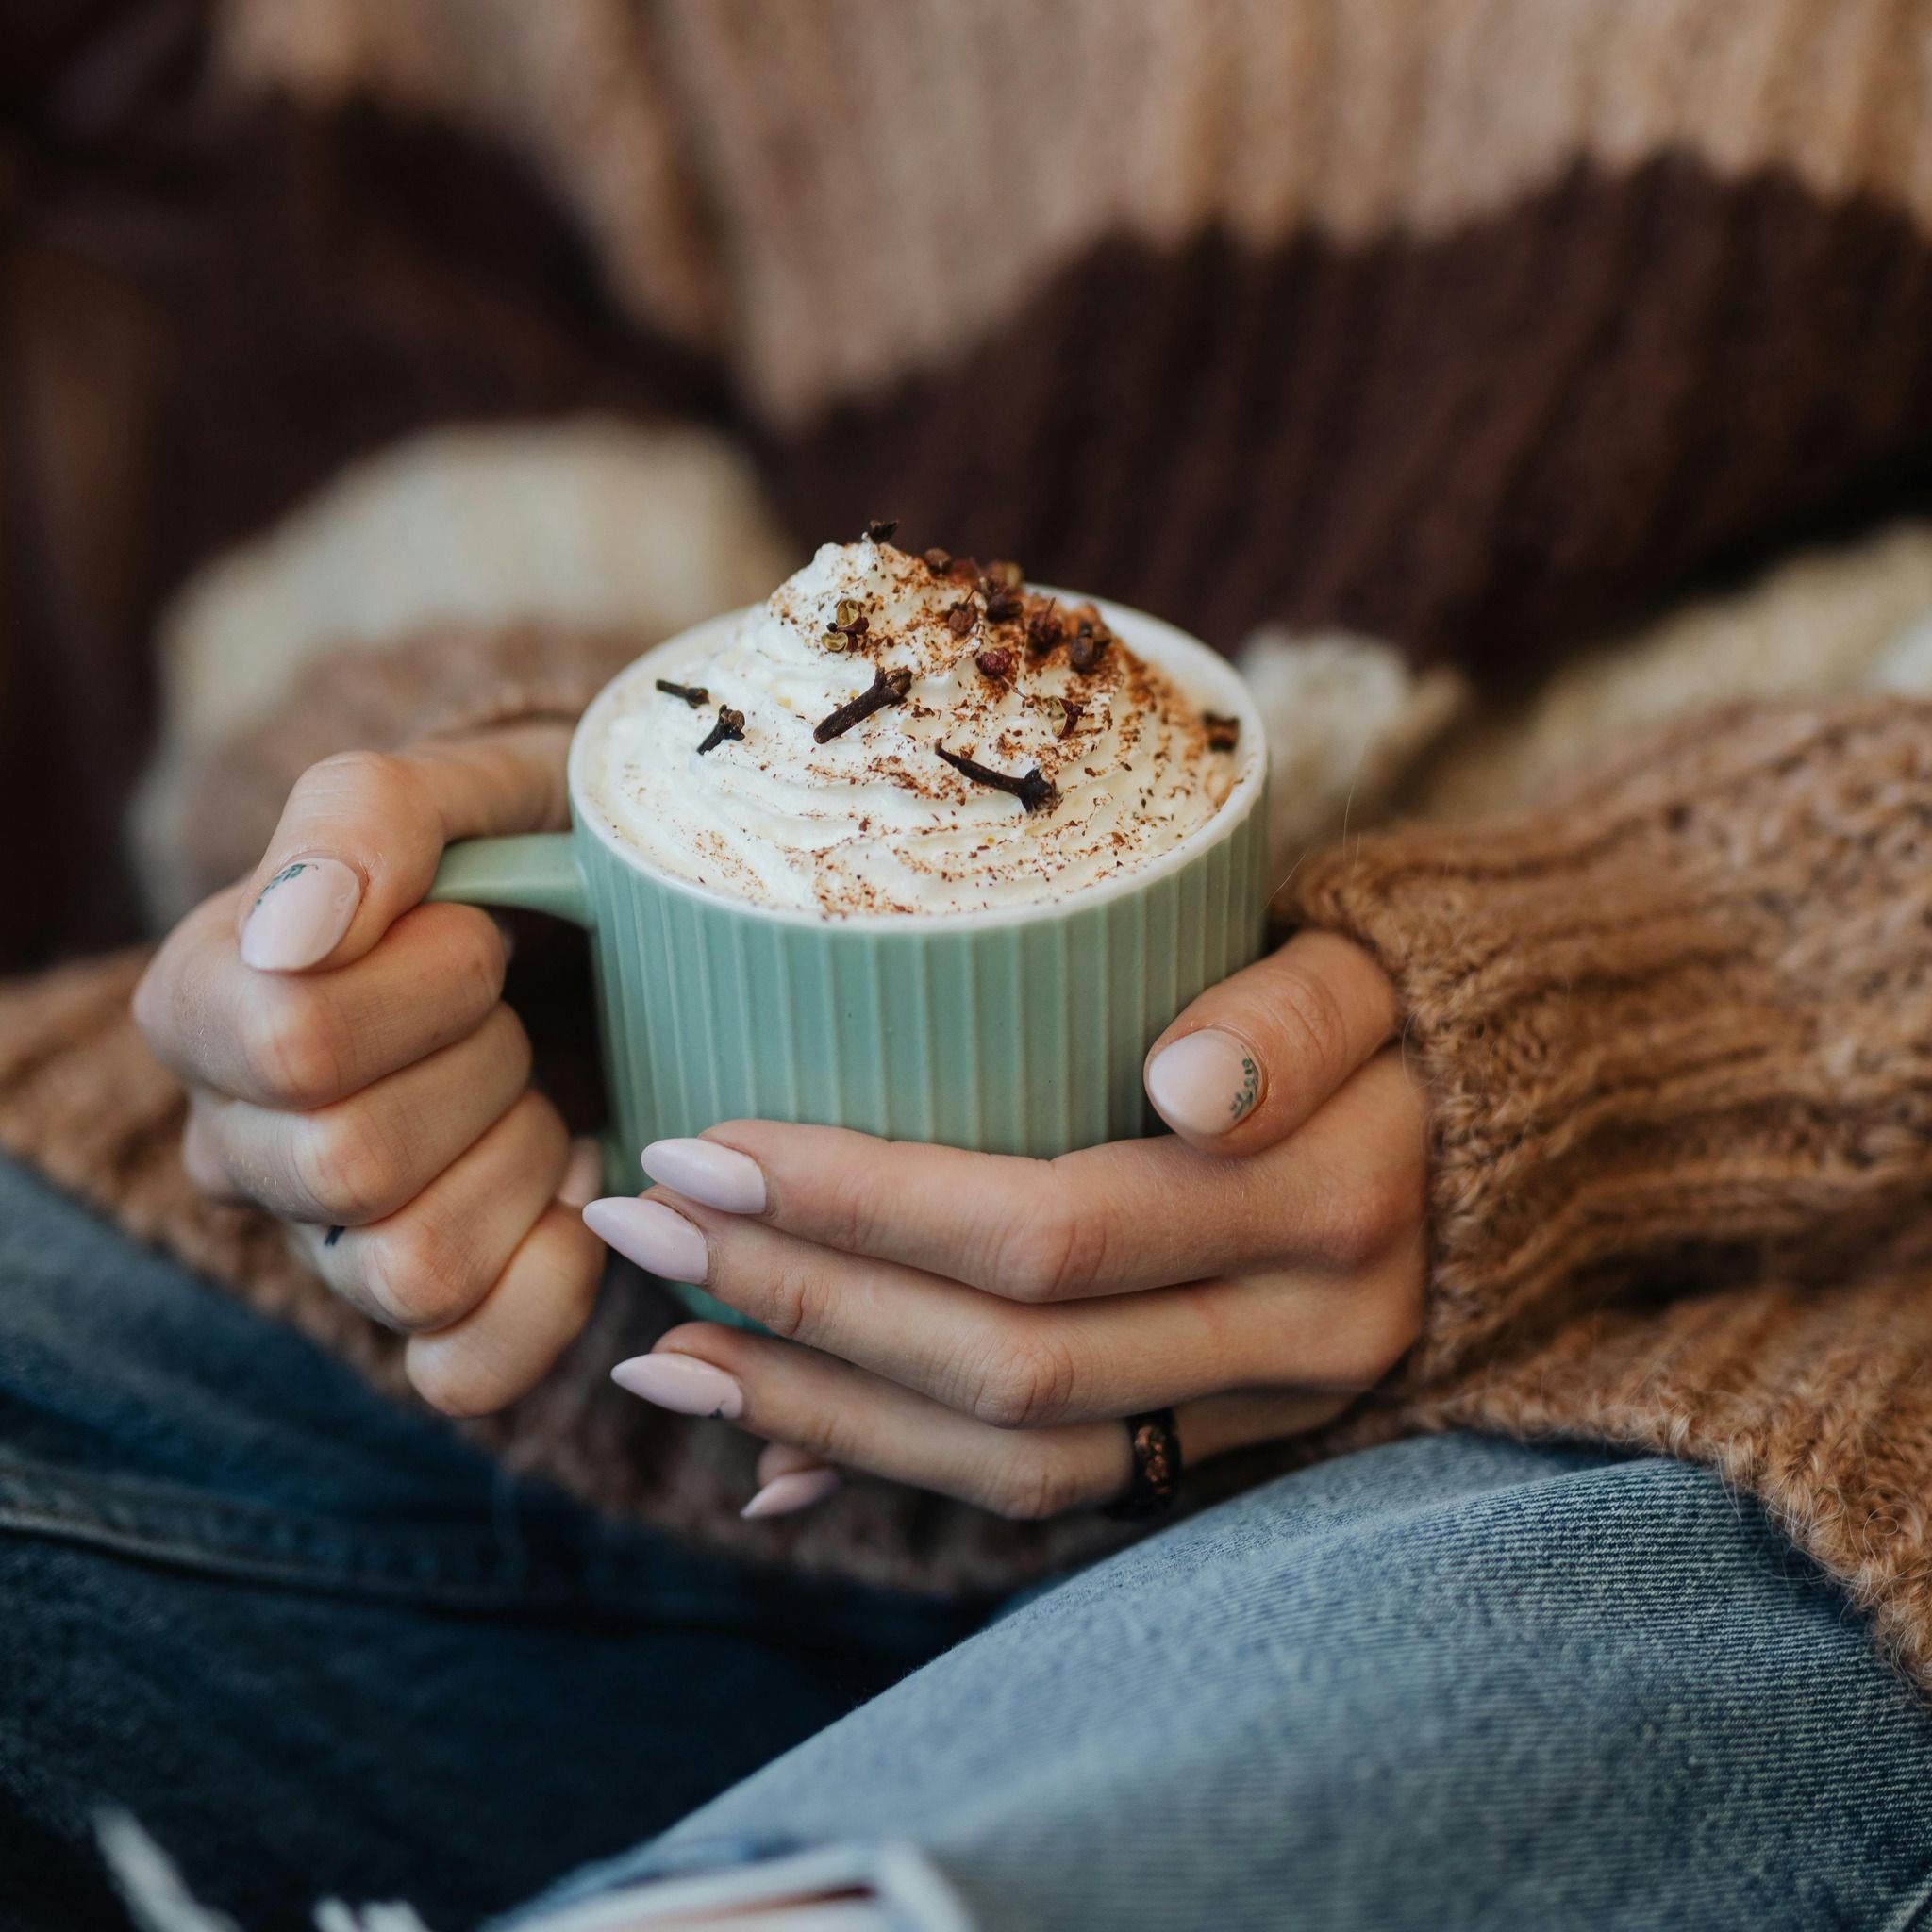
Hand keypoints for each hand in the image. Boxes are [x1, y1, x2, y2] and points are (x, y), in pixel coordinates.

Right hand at [132, 727, 606, 1415]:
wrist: (625, 925)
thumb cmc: (534, 849)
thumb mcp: (465, 788)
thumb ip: (364, 821)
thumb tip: (295, 934)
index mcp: (206, 1002)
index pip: (290, 1041)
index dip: (425, 984)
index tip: (477, 930)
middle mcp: (241, 1141)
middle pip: (347, 1165)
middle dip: (485, 1068)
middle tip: (516, 1014)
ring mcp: (328, 1246)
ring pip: (408, 1273)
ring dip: (521, 1166)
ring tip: (543, 1094)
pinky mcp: (429, 1319)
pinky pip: (464, 1371)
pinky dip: (551, 1289)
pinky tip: (578, 1195)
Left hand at [585, 933, 1426, 1518]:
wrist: (1504, 1127)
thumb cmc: (1390, 1014)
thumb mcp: (1359, 969)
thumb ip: (1281, 1019)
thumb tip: (1179, 1088)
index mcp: (1321, 1208)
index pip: (1049, 1229)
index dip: (860, 1206)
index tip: (698, 1149)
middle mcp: (1296, 1340)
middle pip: (1006, 1364)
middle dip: (798, 1304)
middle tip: (634, 1231)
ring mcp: (1260, 1418)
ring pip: (1014, 1461)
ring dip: (821, 1411)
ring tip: (660, 1357)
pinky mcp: (1222, 1448)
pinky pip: (1052, 1496)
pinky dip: (901, 1477)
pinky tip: (774, 1456)